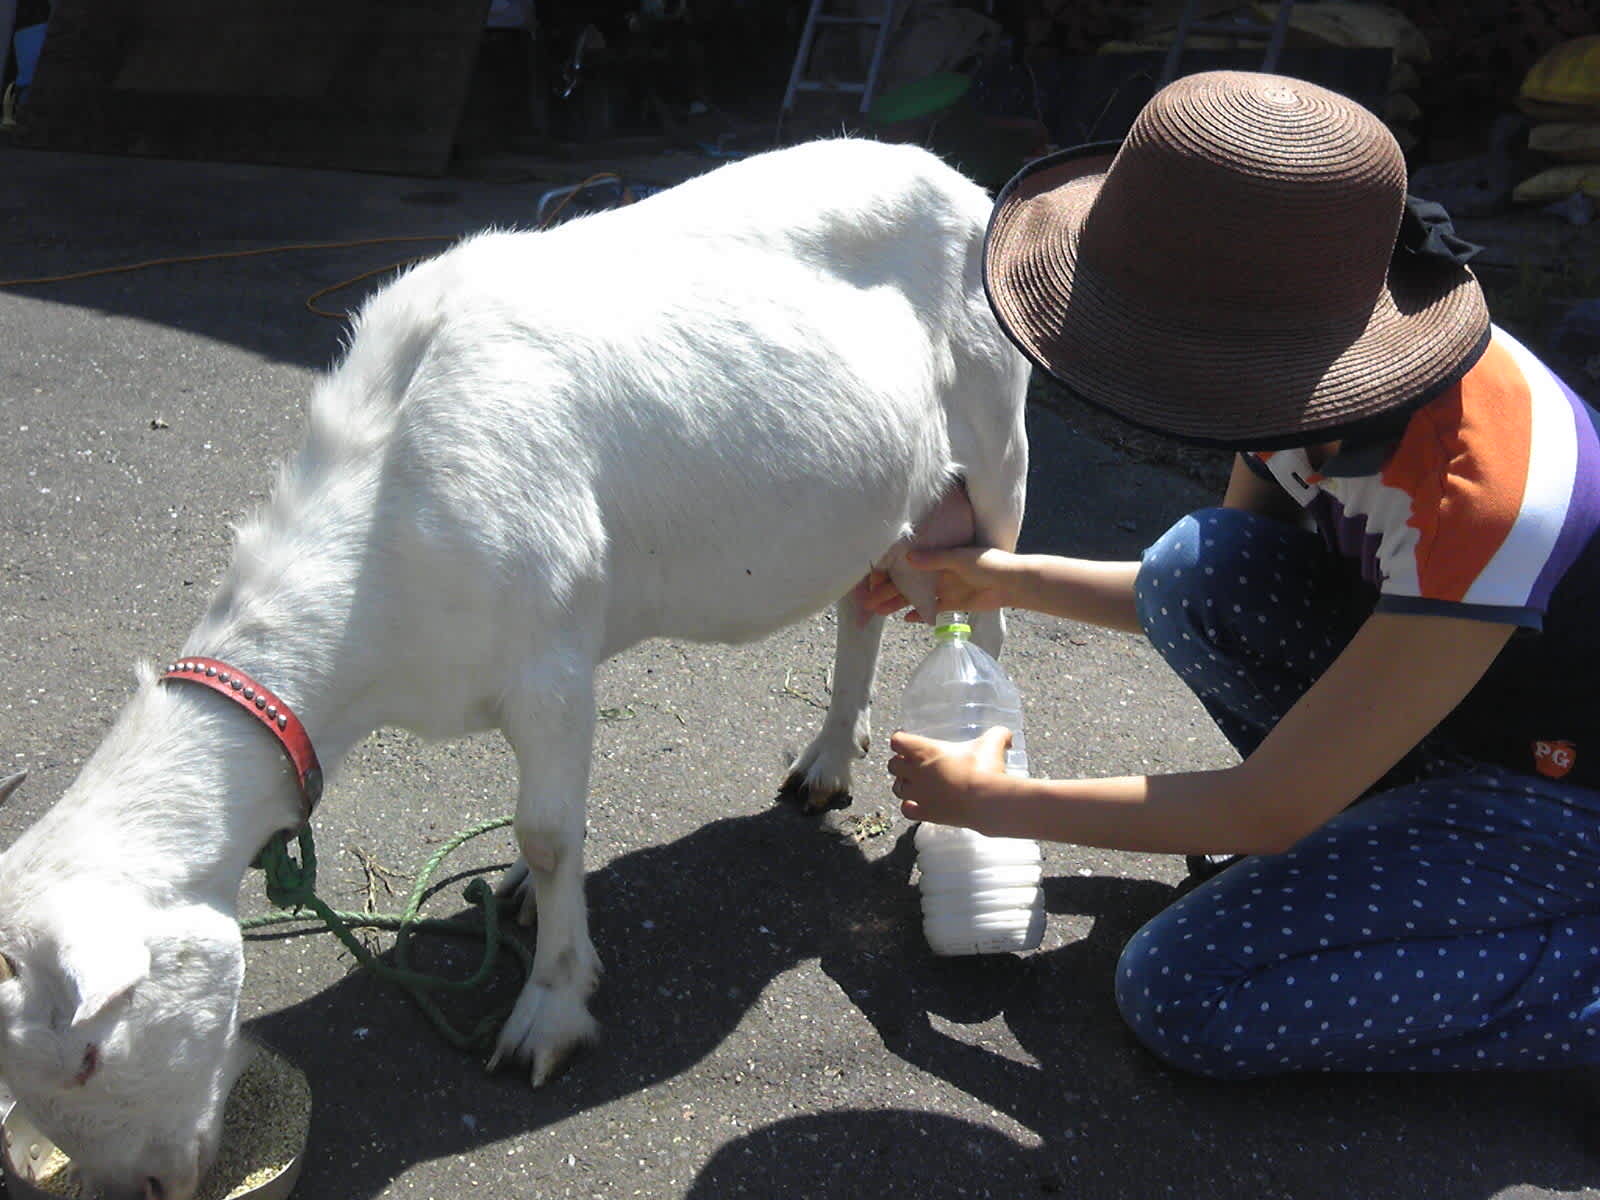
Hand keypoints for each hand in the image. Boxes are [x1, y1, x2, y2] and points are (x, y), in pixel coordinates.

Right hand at [856, 546, 1021, 620]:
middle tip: (866, 602)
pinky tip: (904, 620)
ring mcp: (944, 588)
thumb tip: (906, 558)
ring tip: (877, 612)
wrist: (1013, 582)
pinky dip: (919, 614)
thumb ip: (933, 559)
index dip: (889, 572)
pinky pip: (932, 609)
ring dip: (897, 604)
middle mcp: (937, 571)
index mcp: (937, 556)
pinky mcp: (953, 603)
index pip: (906, 564)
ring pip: (915, 597)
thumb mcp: (958, 558)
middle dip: (886, 592)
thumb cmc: (988, 563)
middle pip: (906, 583)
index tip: (871, 580)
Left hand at [887, 725, 1012, 830]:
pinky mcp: (925, 813)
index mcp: (925, 750)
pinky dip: (909, 806)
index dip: (901, 740)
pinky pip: (906, 810)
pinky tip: (919, 804)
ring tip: (916, 784)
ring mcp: (918, 794)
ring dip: (903, 785)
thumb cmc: (984, 768)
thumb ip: (997, 735)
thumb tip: (1007, 735)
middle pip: (892, 765)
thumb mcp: (992, 743)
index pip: (897, 741)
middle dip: (900, 763)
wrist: (986, 800)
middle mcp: (916, 771)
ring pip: (896, 788)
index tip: (910, 741)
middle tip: (913, 763)